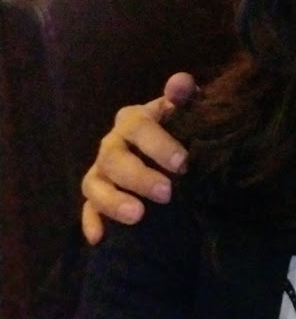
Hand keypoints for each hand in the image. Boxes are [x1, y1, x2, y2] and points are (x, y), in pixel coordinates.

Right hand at [80, 72, 198, 244]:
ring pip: (94, 185)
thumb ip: (184, 96)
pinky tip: (100, 238)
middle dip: (139, 177)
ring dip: (113, 201)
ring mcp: (100, 170)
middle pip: (114, 158)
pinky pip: (86, 209)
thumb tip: (180, 81)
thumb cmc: (179, 128)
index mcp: (134, 119)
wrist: (171, 150)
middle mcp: (112, 144)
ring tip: (138, 216)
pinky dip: (91, 222)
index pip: (138, 127)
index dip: (158, 144)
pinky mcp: (95, 196)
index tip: (183, 163)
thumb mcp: (186, 110)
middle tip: (167, 193)